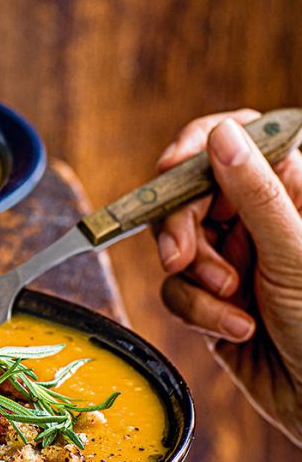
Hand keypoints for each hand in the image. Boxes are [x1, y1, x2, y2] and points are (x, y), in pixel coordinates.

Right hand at [155, 109, 301, 446]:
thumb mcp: (293, 252)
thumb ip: (255, 192)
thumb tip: (222, 133)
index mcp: (292, 192)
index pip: (235, 141)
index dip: (198, 147)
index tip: (172, 169)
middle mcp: (259, 221)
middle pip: (189, 195)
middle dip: (181, 228)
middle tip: (181, 257)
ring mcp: (234, 260)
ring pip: (176, 245)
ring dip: (195, 277)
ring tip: (230, 298)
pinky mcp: (211, 301)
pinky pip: (176, 291)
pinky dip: (197, 310)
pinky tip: (235, 328)